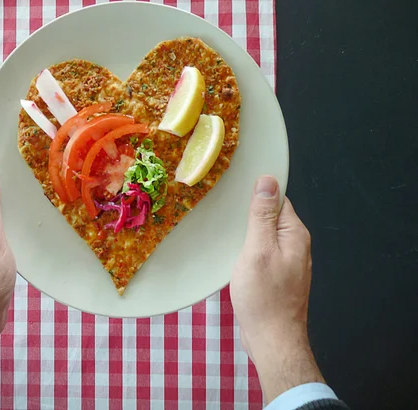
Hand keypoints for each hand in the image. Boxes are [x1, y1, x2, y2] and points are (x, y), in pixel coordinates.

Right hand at [230, 175, 323, 402]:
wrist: (272, 340)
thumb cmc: (264, 297)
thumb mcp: (258, 250)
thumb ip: (262, 216)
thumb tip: (267, 181)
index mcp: (295, 235)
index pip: (278, 200)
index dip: (257, 194)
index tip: (234, 193)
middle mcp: (296, 246)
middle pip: (271, 217)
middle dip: (250, 215)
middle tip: (225, 215)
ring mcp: (288, 263)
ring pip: (265, 237)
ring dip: (247, 234)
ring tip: (226, 234)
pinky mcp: (277, 277)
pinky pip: (263, 253)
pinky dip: (248, 251)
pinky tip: (235, 256)